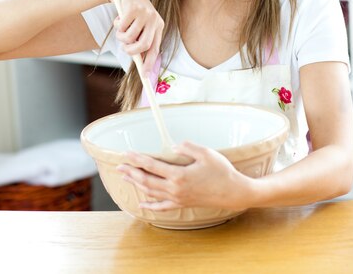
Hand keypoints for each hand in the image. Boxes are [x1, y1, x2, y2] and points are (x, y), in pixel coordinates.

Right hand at [110, 0, 163, 74]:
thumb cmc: (133, 13)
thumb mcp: (140, 26)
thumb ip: (140, 40)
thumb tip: (139, 63)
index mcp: (158, 26)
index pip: (155, 48)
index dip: (150, 63)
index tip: (144, 76)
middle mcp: (154, 20)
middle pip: (143, 45)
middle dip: (131, 51)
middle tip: (124, 49)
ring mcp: (145, 13)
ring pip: (129, 37)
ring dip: (121, 37)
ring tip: (120, 30)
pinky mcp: (133, 8)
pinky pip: (122, 27)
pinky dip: (117, 26)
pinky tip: (119, 18)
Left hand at [116, 141, 253, 210]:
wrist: (233, 192)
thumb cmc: (221, 171)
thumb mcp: (206, 153)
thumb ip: (187, 147)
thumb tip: (172, 147)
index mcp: (179, 175)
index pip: (152, 166)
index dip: (138, 159)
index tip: (126, 153)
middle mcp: (175, 189)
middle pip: (147, 180)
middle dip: (131, 172)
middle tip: (118, 165)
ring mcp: (178, 198)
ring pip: (152, 192)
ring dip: (137, 184)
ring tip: (125, 177)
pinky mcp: (182, 204)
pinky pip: (162, 206)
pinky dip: (150, 205)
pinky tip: (141, 203)